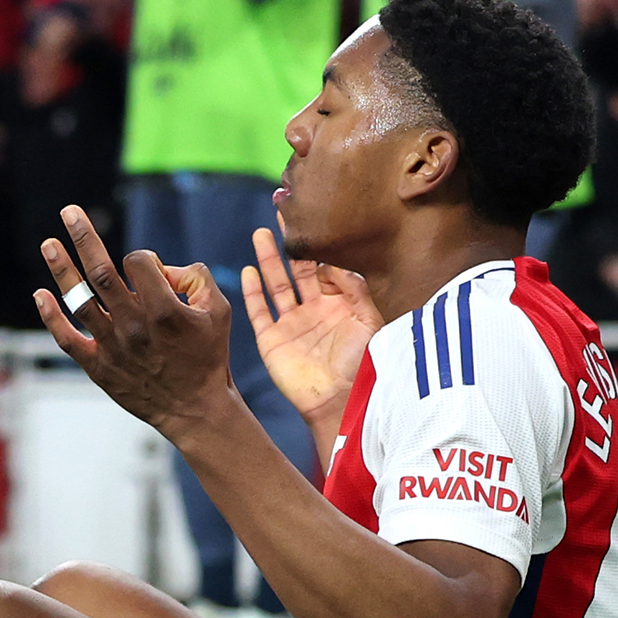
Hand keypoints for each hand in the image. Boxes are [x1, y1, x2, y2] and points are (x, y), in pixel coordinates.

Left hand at [34, 205, 236, 438]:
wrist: (194, 409)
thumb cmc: (208, 357)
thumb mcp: (219, 312)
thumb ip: (195, 277)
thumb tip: (160, 267)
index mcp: (165, 310)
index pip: (138, 262)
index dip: (142, 257)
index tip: (149, 269)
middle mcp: (135, 326)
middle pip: (101, 272)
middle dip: (83, 236)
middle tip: (69, 211)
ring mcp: (113, 347)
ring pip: (79, 300)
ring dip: (62, 269)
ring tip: (49, 244)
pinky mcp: (99, 367)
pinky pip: (68, 339)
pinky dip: (51, 316)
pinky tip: (40, 294)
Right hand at [241, 226, 382, 433]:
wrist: (342, 402)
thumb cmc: (362, 365)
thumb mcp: (368, 322)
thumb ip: (355, 290)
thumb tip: (336, 262)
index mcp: (338, 305)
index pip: (324, 269)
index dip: (318, 247)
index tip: (312, 221)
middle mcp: (313, 312)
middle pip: (297, 271)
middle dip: (289, 245)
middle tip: (282, 215)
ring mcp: (291, 325)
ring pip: (276, 285)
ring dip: (268, 260)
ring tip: (261, 234)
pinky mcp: (272, 341)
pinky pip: (259, 312)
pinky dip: (253, 292)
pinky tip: (249, 270)